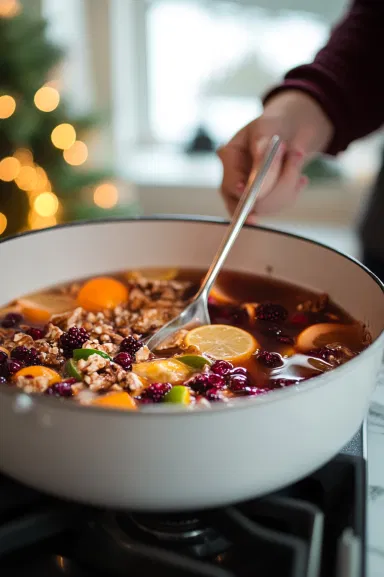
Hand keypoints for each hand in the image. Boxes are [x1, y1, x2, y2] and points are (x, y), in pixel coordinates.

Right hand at [217, 90, 333, 220]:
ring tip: (297, 156)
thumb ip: (260, 151)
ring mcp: (249, 194)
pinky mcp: (265, 202)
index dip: (244, 191)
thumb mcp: (266, 129)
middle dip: (279, 183)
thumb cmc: (274, 124)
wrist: (289, 130)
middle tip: (297, 154)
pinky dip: (294, 189)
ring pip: (269, 206)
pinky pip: (281, 205)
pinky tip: (298, 174)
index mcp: (229, 158)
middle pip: (249, 202)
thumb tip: (258, 177)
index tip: (255, 192)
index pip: (231, 183)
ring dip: (290, 182)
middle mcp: (234, 180)